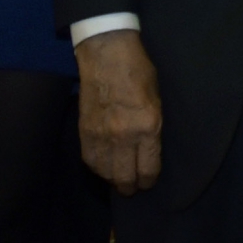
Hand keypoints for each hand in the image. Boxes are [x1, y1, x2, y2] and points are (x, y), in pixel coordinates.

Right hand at [77, 30, 164, 193]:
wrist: (107, 54)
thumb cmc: (139, 72)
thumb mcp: (157, 100)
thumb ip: (153, 128)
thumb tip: (149, 151)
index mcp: (148, 127)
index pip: (148, 169)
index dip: (149, 180)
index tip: (149, 182)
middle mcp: (124, 136)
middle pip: (125, 177)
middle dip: (131, 187)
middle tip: (133, 187)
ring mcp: (102, 135)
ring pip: (106, 174)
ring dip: (113, 180)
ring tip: (118, 179)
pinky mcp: (85, 132)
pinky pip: (90, 161)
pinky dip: (98, 168)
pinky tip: (104, 167)